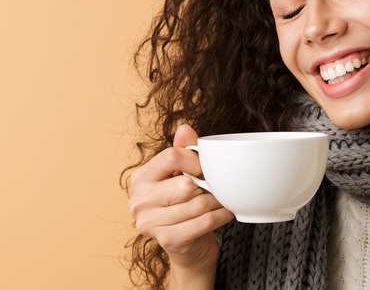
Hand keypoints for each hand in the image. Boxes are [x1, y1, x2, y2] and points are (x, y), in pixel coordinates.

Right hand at [128, 125, 233, 285]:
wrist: (189, 244)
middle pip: (185, 184)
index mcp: (141, 178)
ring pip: (197, 204)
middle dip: (208, 185)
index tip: (206, 167)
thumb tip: (185, 128)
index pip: (170, 157)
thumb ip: (183, 150)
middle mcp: (139, 201)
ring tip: (223, 199)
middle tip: (217, 187)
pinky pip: (203, 222)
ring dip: (217, 201)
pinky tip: (226, 212)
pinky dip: (220, 215)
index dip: (195, 160)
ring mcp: (150, 223)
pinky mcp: (167, 240)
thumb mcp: (183, 174)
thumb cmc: (185, 204)